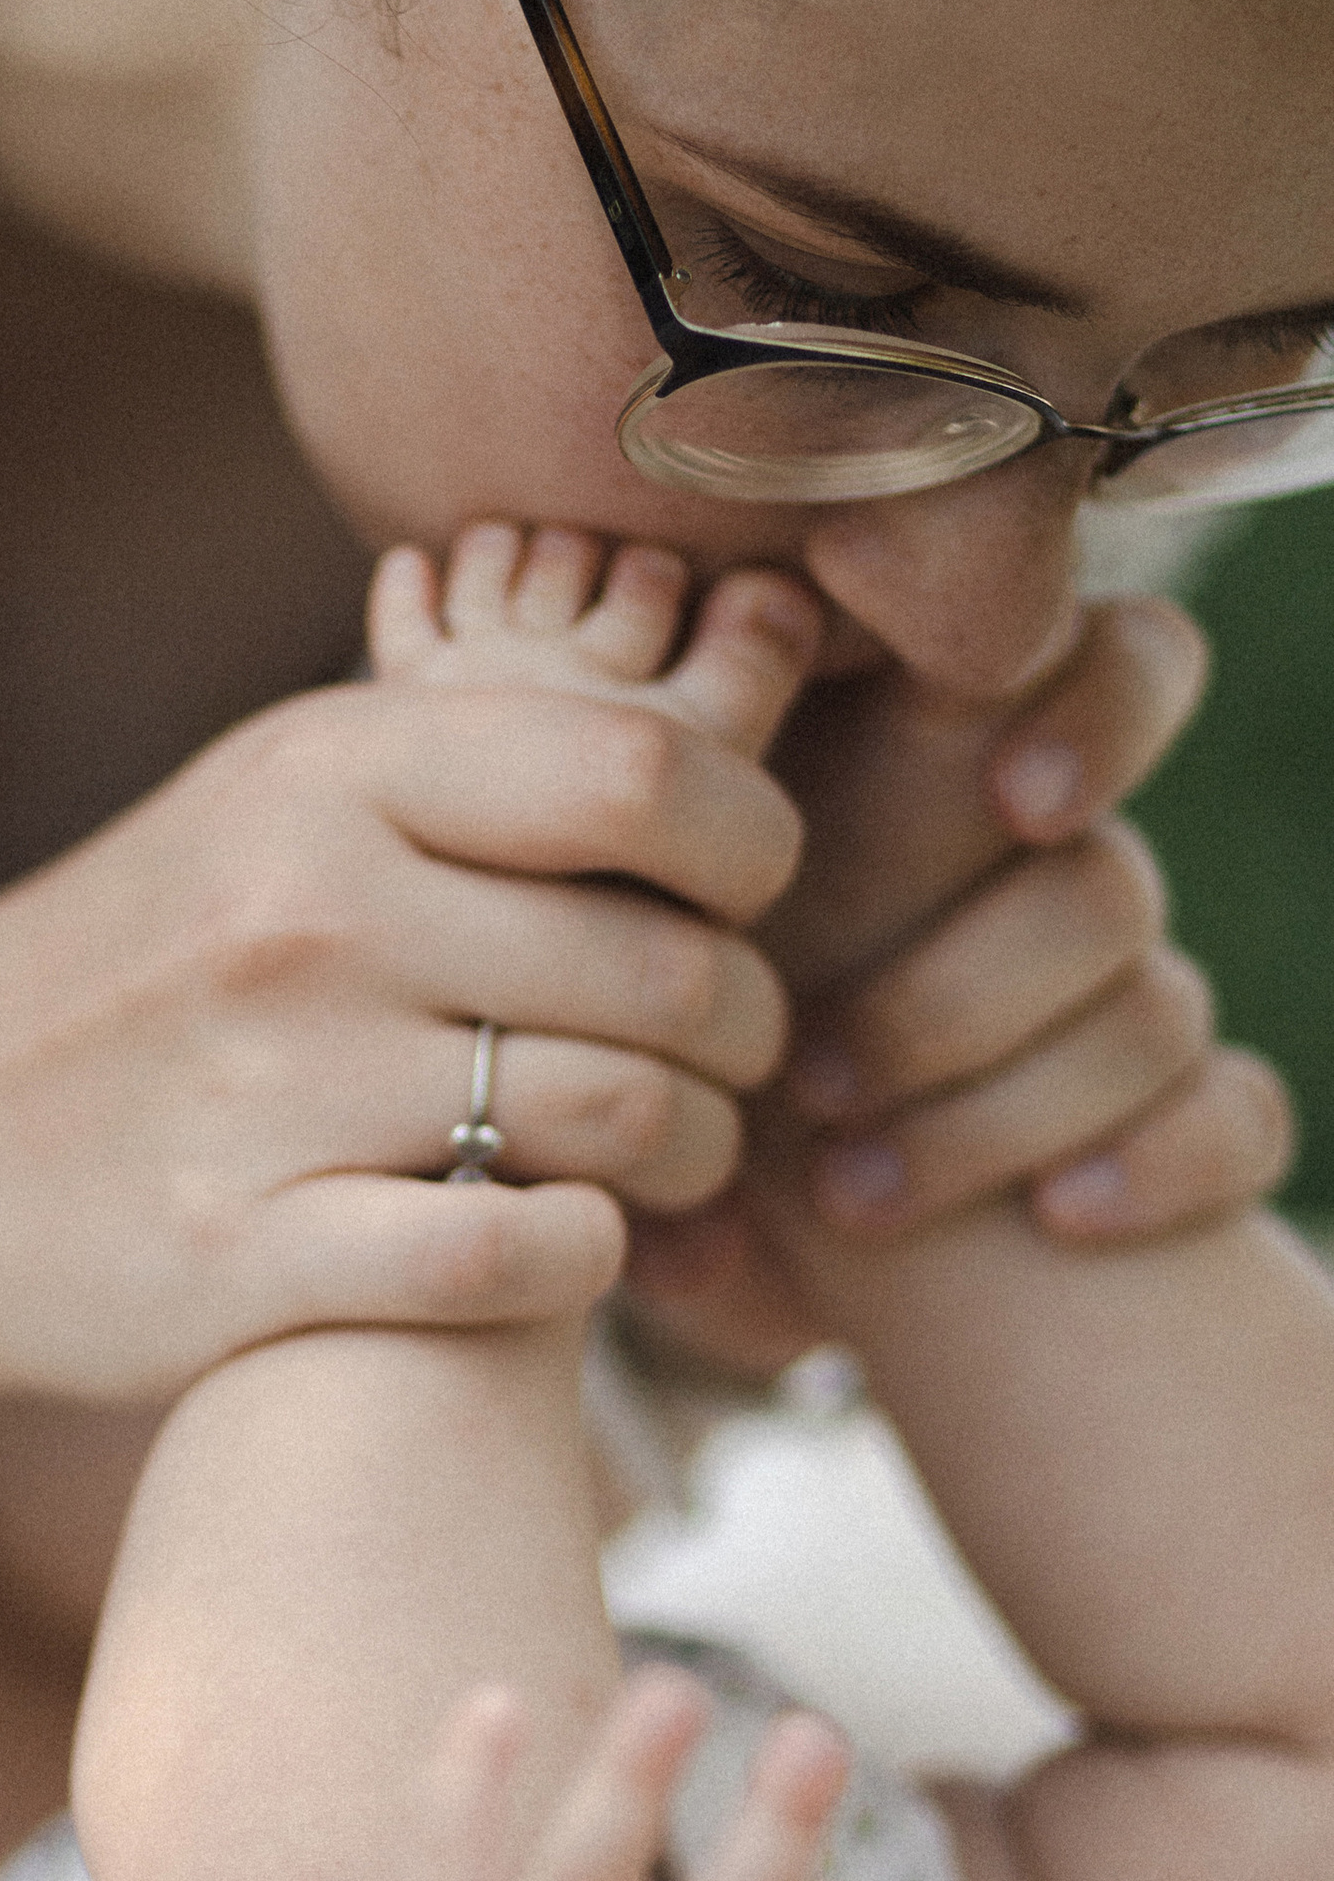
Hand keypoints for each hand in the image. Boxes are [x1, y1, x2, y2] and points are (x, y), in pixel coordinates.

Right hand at [0, 673, 801, 1402]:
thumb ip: (472, 754)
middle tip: (729, 1059)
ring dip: (693, 1156)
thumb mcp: (275, 799)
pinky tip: (567, 1240)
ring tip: (669, 1156)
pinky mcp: (238, 1256)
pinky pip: (510, 1258)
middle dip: (747, 1031)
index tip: (745, 898)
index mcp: (325, 771)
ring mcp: (266, 1091)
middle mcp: (302, 914)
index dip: (758, 845)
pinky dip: (580, 1258)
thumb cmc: (145, 965)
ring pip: (619, 1118)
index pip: (647, 773)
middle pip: (667, 965)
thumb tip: (739, 675)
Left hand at [626, 597, 1293, 1367]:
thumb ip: (651, 817)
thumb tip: (654, 686)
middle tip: (811, 1079)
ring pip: (1155, 1012)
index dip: (1098, 715)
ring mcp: (1126, 989)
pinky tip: (1064, 1217)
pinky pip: (1240, 1117)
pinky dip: (1165, 1166)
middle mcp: (1056, 866)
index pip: (1117, 663)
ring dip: (998, 1110)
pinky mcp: (1172, 1113)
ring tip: (843, 1189)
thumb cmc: (670, 994)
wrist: (735, 1168)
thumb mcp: (640, 906)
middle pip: (1106, 888)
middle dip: (961, 996)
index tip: (1010, 800)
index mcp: (947, 766)